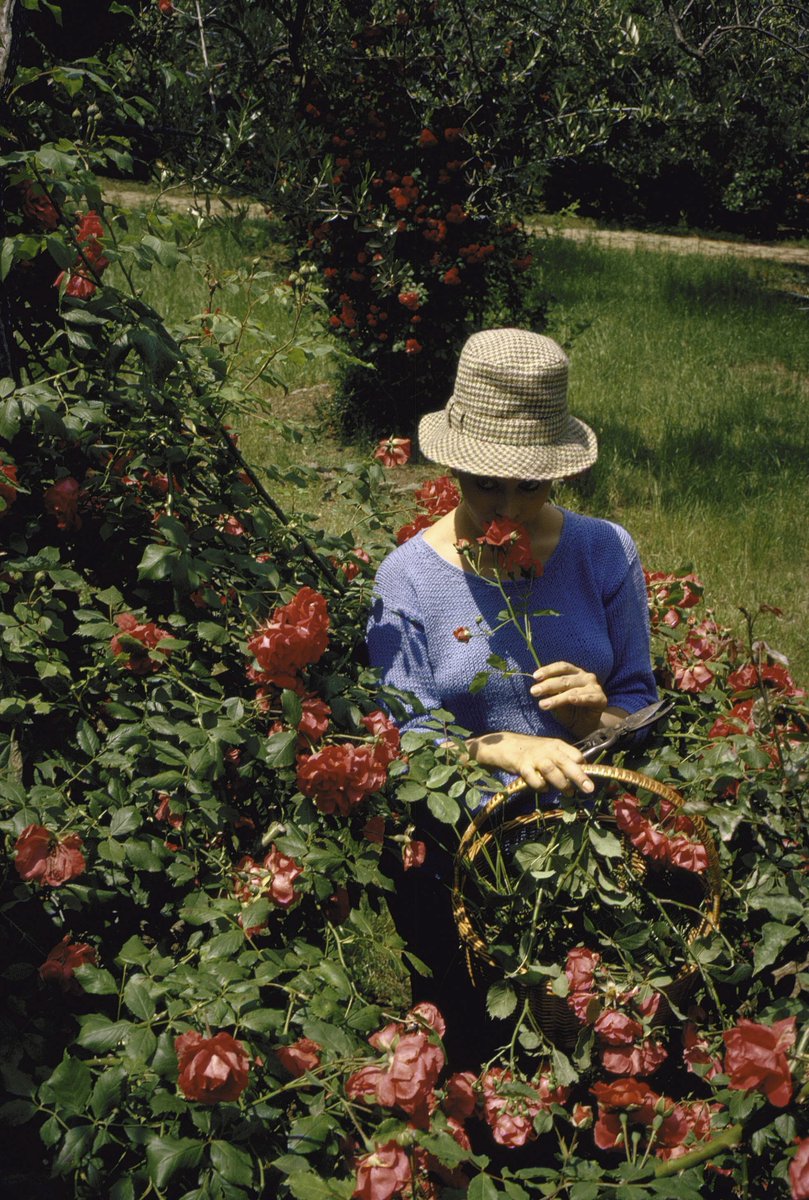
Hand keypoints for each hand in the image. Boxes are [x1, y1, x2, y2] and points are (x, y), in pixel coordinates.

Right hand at [467, 731, 594, 794]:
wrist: (506, 745)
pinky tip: (544, 788)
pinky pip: (534, 778)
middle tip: (589, 789)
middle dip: (579, 776)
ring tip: (568, 792)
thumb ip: (563, 760)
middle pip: (566, 763)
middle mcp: (548, 749)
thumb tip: (580, 774)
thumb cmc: (532, 750)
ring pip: (552, 771)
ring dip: (561, 783)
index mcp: (557, 745)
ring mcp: (535, 757)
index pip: (576, 755)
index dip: (583, 766)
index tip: (588, 777)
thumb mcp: (550, 750)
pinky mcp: (522, 765)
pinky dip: (541, 786)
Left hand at [529, 661, 607, 736]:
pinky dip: (580, 698)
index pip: (561, 667)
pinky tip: (571, 700)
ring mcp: (595, 687)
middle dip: (548, 685)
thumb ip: (550, 694)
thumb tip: (537, 687)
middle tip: (534, 691)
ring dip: (557, 697)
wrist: (584, 727)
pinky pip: (589, 698)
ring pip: (574, 690)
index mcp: (574, 673)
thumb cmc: (569, 711)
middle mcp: (585, 677)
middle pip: (565, 679)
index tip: (535, 677)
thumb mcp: (556, 702)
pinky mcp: (601, 699)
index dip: (548, 670)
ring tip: (544, 704)